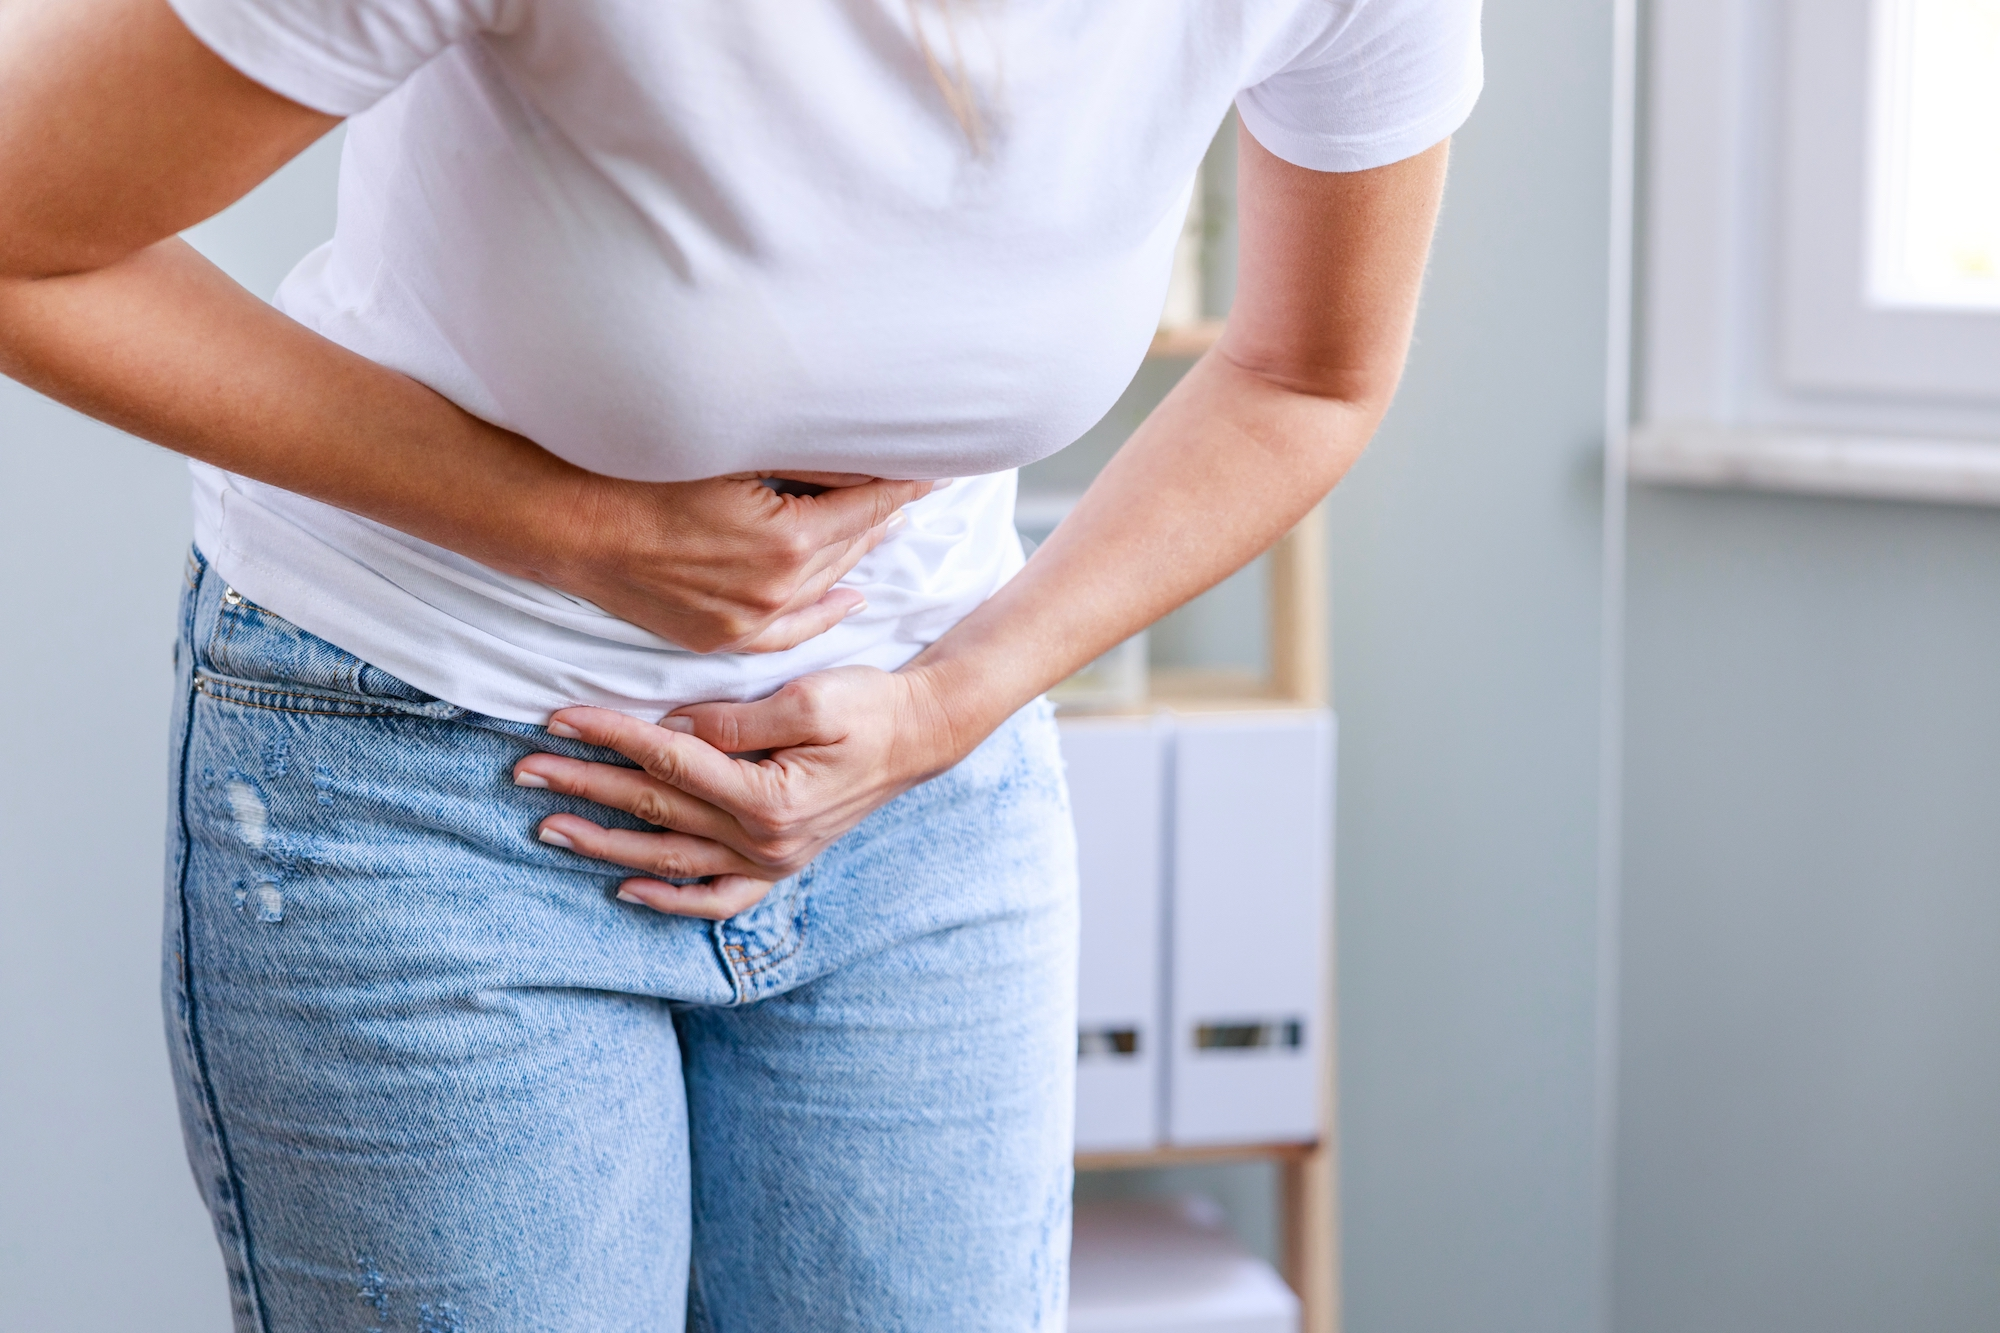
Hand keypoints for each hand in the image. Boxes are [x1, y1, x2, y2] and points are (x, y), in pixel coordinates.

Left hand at [512, 667, 962, 917]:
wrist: (921, 736)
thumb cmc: (868, 706)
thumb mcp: (808, 697)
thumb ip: (736, 720)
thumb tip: (671, 726)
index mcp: (768, 796)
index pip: (669, 759)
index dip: (609, 735)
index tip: (557, 717)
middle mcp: (764, 839)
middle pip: (655, 808)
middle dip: (584, 786)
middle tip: (524, 771)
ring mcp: (770, 859)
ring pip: (669, 857)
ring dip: (604, 843)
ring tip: (549, 826)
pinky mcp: (777, 864)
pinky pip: (715, 898)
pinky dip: (669, 899)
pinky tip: (625, 889)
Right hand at [547, 473, 943, 653]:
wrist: (568, 523)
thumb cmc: (643, 471)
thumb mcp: (733, 452)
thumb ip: (804, 460)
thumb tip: (861, 450)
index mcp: (789, 541)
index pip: (869, 505)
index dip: (905, 482)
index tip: (936, 464)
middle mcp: (778, 590)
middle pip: (853, 544)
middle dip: (885, 511)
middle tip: (914, 483)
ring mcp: (749, 621)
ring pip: (826, 583)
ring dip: (859, 552)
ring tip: (888, 524)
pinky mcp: (721, 636)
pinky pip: (791, 631)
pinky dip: (825, 612)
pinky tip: (852, 597)